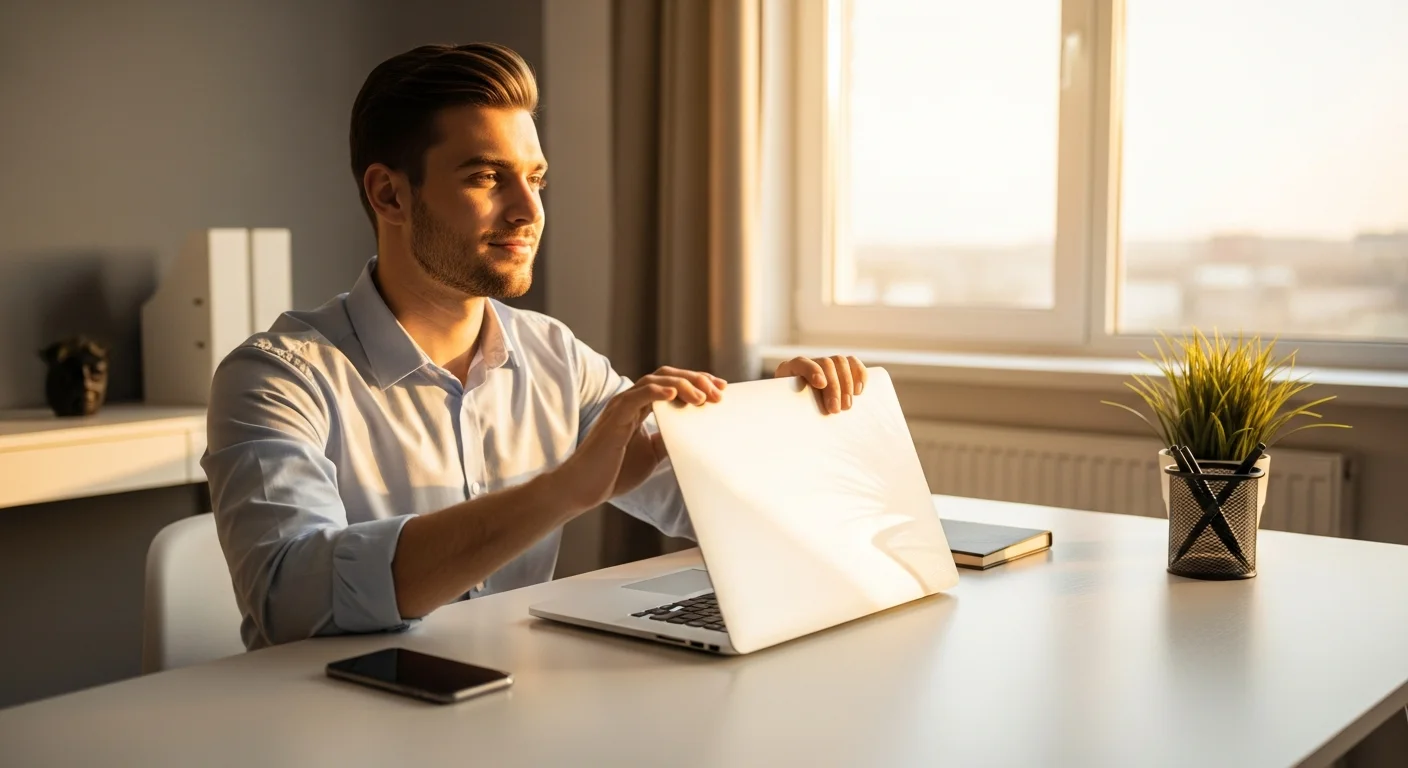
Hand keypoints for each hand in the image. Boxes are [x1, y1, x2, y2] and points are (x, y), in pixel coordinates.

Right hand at [551, 367, 726, 512]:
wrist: (584, 488)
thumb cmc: (613, 472)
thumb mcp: (651, 454)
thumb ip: (667, 439)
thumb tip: (691, 433)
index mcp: (639, 407)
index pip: (671, 383)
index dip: (696, 382)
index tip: (720, 390)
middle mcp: (630, 401)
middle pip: (667, 376)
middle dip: (696, 379)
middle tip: (719, 391)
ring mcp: (621, 407)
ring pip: (655, 381)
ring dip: (683, 385)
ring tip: (703, 396)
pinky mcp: (614, 418)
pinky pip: (636, 397)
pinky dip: (656, 392)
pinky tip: (674, 394)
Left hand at [774, 355, 866, 413]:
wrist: (797, 416)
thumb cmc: (793, 415)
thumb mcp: (790, 414)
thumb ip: (794, 413)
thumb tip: (800, 424)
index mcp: (789, 371)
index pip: (801, 362)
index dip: (812, 370)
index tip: (821, 384)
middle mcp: (809, 363)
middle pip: (825, 364)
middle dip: (834, 387)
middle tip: (835, 410)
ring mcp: (826, 364)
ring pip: (840, 362)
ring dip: (847, 384)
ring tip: (847, 407)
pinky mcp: (841, 368)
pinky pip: (853, 363)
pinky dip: (859, 374)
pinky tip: (858, 391)